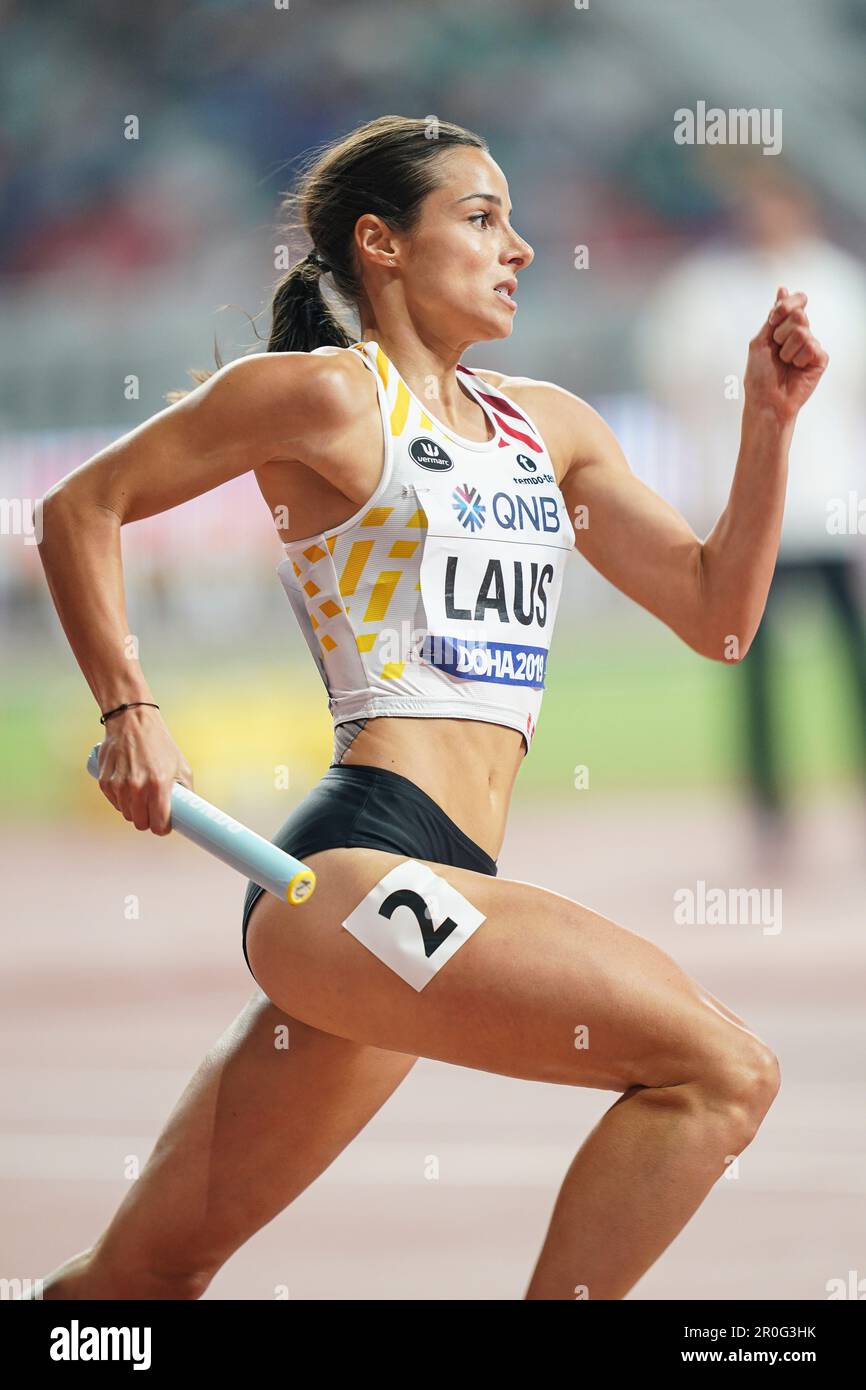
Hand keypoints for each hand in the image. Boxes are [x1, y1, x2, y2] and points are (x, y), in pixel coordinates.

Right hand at [97, 706, 193, 834]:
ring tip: (141, 795)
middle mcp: (137, 787)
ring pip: (127, 814)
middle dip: (148, 820)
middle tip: (153, 810)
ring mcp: (118, 785)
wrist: (132, 721)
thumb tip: (188, 811)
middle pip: (140, 823)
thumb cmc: (159, 743)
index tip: (164, 825)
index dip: (162, 828)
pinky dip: (121, 800)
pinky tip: (128, 788)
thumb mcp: (181, 766)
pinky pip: (114, 803)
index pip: (158, 824)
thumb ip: (186, 791)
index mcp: (158, 785)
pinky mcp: (104, 781)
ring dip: (134, 810)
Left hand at [744, 285, 828, 423]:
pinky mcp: (820, 358)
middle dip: (781, 333)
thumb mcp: (761, 340)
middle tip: (777, 351)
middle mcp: (801, 333)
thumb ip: (773, 316)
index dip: (785, 306)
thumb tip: (782, 289)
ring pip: (803, 332)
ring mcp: (812, 346)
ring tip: (784, 363)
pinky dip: (798, 359)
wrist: (766, 400)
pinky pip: (811, 346)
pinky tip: (796, 369)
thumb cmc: (760, 374)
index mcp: (786, 327)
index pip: (797, 300)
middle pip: (799, 315)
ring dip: (787, 350)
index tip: (773, 321)